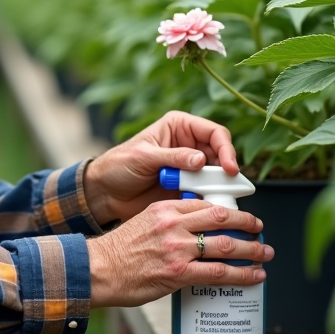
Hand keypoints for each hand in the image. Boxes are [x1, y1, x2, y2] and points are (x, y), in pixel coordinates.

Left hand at [83, 110, 238, 225]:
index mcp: (179, 127)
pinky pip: (207, 193)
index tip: (230, 167)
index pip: (214, 133)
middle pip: (221, 155)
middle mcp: (189, 145)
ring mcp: (190, 168)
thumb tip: (201, 160)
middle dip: (225, 171)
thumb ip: (172, 157)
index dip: (226, 149)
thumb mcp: (143, 157)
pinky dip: (209, 199)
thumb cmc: (118, 166)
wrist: (105, 193)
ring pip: (217, 176)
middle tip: (227, 188)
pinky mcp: (187, 188)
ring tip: (213, 198)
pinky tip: (203, 206)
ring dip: (218, 187)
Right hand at [87, 199, 271, 307]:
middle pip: (222, 217)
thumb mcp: (142, 223)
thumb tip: (191, 233)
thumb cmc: (117, 251)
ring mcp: (177, 248)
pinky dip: (242, 274)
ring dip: (251, 249)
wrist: (98, 270)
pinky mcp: (178, 272)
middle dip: (246, 222)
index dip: (228, 209)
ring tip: (264, 253)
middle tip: (259, 228)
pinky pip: (219, 272)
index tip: (239, 215)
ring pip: (226, 244)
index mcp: (165, 209)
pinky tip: (254, 276)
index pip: (205, 203)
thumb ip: (168, 224)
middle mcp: (174, 224)